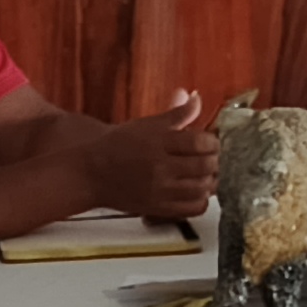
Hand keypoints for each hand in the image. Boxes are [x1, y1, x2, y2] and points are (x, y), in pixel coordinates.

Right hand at [84, 91, 219, 220]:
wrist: (92, 171)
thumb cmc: (119, 145)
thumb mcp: (148, 124)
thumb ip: (177, 114)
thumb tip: (196, 98)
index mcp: (158, 142)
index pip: (199, 143)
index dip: (213, 142)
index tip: (211, 141)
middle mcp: (159, 167)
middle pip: (204, 166)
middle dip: (215, 160)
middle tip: (212, 157)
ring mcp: (158, 190)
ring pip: (201, 188)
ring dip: (211, 180)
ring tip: (207, 173)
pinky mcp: (157, 208)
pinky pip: (192, 208)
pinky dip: (202, 200)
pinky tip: (198, 190)